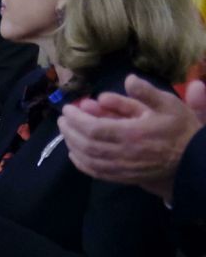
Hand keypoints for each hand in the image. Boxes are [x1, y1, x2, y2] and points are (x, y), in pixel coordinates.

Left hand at [58, 75, 203, 202]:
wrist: (193, 159)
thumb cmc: (179, 129)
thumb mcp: (168, 104)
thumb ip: (146, 92)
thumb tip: (127, 79)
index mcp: (132, 134)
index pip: (93, 128)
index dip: (76, 119)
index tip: (67, 109)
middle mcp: (123, 153)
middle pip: (86, 144)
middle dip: (70, 130)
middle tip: (62, 118)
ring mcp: (122, 168)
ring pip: (88, 159)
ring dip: (72, 145)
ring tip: (66, 131)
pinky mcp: (123, 177)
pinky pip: (96, 172)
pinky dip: (81, 163)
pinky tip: (74, 153)